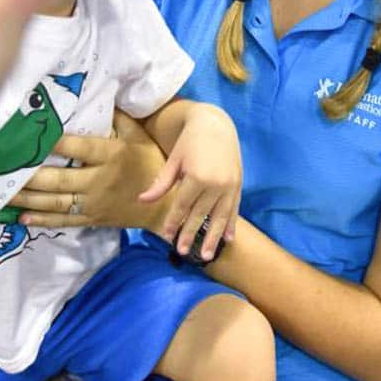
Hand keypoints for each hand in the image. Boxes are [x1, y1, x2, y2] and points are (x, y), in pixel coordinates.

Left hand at [9, 110, 171, 230]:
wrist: (166, 203)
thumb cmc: (150, 161)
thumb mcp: (139, 134)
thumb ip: (117, 117)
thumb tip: (97, 92)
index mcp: (112, 155)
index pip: (80, 147)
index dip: (57, 144)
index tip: (33, 136)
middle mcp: (100, 180)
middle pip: (61, 180)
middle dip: (31, 176)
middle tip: (4, 169)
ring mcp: (94, 202)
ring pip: (56, 203)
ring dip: (28, 199)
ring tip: (3, 193)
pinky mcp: (92, 218)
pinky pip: (63, 222)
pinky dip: (42, 221)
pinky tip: (22, 217)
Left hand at [139, 103, 241, 259]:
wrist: (216, 124)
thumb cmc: (190, 141)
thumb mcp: (174, 160)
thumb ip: (161, 183)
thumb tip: (142, 200)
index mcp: (196, 177)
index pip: (182, 206)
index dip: (174, 222)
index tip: (166, 237)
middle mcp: (215, 184)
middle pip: (200, 215)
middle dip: (190, 234)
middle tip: (181, 252)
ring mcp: (229, 185)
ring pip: (219, 217)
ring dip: (213, 238)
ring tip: (206, 256)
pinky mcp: (238, 184)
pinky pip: (234, 209)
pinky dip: (231, 224)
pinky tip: (228, 239)